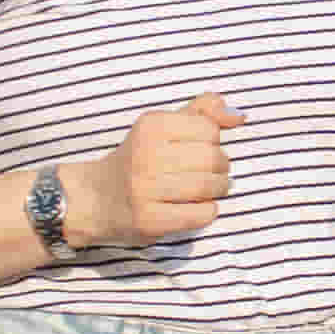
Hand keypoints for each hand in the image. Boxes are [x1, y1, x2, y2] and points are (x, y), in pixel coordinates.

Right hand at [93, 93, 236, 244]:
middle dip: (220, 167)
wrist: (95, 198)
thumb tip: (239, 115)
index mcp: (150, 126)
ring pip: (209, 186)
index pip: (210, 129)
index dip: (213, 141)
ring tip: (210, 189)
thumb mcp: (162, 127)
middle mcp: (145, 155)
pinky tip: (197, 207)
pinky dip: (208, 211)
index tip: (201, 149)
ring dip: (219, 189)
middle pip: (214, 158)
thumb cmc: (137, 159)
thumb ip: (201, 113)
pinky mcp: (149, 220)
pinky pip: (201, 214)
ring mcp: (145, 190)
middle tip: (213, 172)